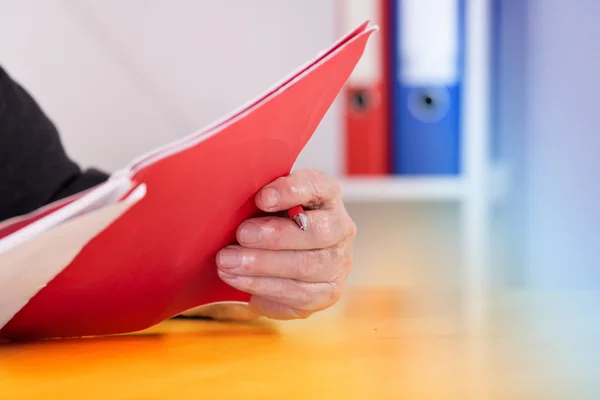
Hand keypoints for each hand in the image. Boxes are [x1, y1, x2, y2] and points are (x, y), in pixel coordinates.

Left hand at [214, 169, 356, 319]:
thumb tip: (233, 194)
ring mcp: (337, 264)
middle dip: (275, 235)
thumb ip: (260, 197)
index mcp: (327, 195)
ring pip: (304, 266)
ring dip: (261, 265)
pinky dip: (261, 286)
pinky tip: (236, 279)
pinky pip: (296, 294)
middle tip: (241, 235)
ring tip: (227, 261)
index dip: (290, 191)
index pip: (317, 187)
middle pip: (317, 232)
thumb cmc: (270, 221)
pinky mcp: (327, 293)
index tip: (260, 198)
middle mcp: (341, 228)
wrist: (278, 259)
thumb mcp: (267, 202)